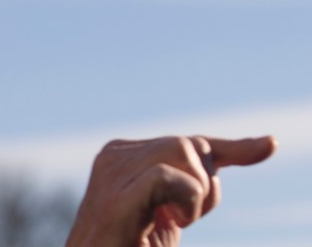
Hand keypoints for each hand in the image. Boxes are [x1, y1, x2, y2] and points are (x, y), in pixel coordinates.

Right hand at [65, 135, 275, 246]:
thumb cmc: (132, 246)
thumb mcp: (173, 213)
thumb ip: (200, 180)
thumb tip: (265, 142)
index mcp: (123, 157)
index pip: (186, 142)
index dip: (232, 148)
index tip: (267, 146)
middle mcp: (113, 158)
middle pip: (189, 144)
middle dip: (207, 185)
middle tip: (184, 220)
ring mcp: (111, 176)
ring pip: (181, 150)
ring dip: (197, 194)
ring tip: (174, 222)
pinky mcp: (114, 201)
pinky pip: (168, 176)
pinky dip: (186, 200)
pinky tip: (171, 222)